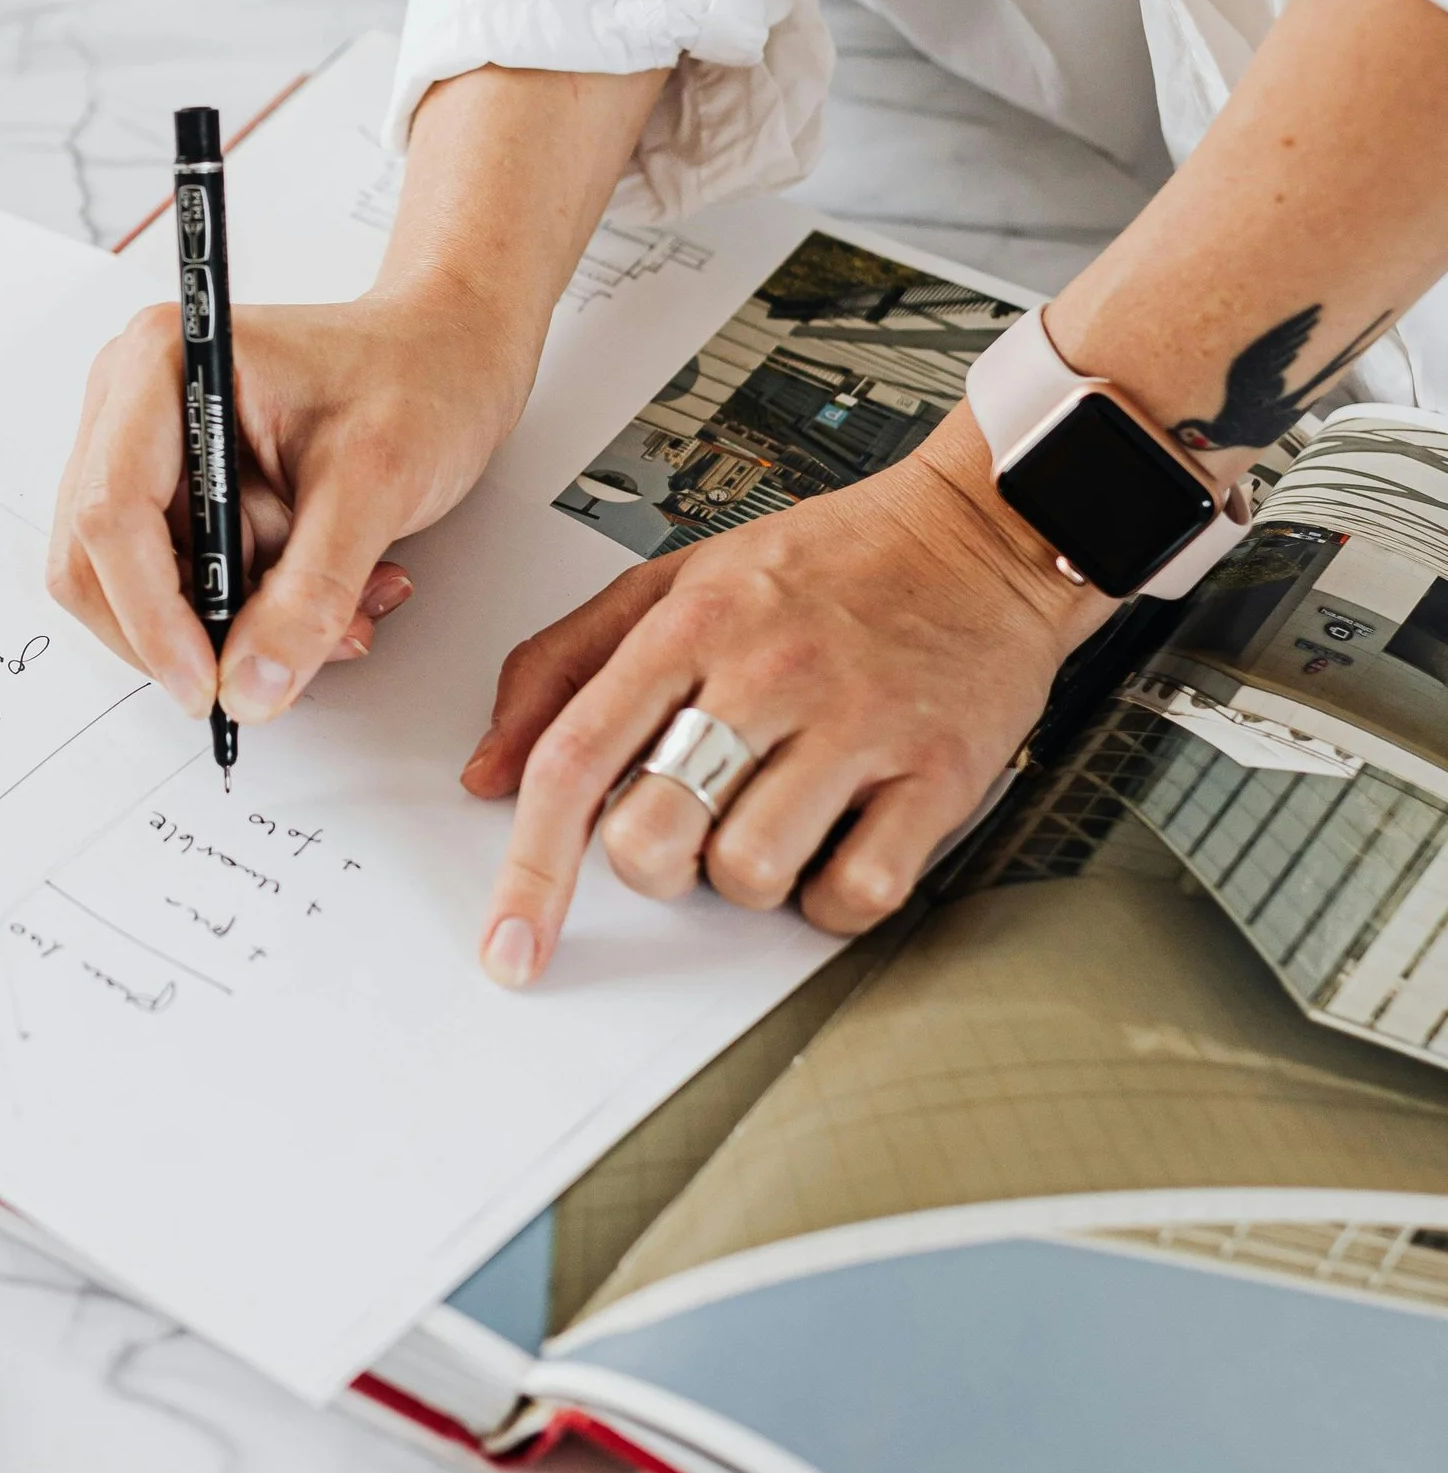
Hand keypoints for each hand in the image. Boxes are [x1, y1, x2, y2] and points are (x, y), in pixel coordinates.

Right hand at [48, 287, 520, 721]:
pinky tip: (327, 595)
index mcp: (164, 365)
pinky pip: (181, 587)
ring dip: (232, 628)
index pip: (112, 511)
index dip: (150, 614)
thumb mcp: (375, 486)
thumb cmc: (418, 378)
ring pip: (138, 588)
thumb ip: (311, 594)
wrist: (449, 356)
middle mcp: (132, 404)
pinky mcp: (177, 494)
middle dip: (183, 632)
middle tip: (269, 673)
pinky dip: (248, 615)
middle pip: (97, 560)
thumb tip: (251, 687)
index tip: (208, 684)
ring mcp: (147, 451)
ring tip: (341, 610)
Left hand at [461, 416, 1094, 975]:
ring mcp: (859, 724)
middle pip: (654, 836)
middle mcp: (771, 671)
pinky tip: (835, 846)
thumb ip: (565, 665)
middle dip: (652, 864)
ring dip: (746, 880)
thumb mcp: (677, 580)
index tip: (511, 943)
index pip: (575, 759)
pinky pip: (858, 892)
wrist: (982, 529)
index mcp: (694, 623)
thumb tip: (490, 770)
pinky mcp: (939, 771)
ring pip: (750, 874)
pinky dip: (833, 899)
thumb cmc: (828, 561)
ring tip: (772, 819)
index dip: (529, 869)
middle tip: (686, 827)